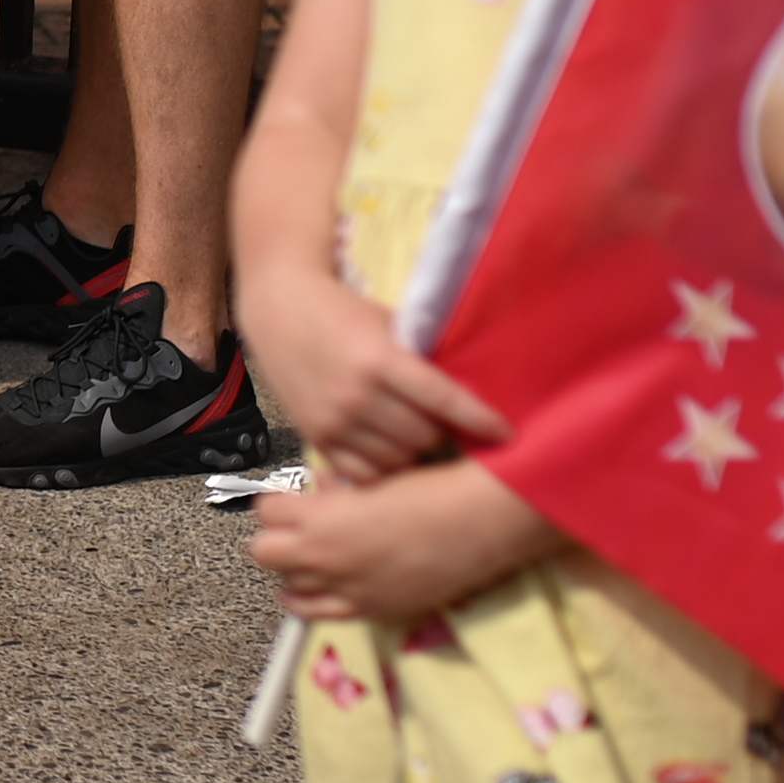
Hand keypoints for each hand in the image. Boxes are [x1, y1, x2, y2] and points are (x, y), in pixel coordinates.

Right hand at [242, 259, 510, 478]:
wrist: (278, 310)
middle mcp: (357, 396)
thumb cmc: (340, 310)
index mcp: (379, 359)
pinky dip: (384, 466)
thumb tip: (467, 386)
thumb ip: (419, 354)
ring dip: (415, 450)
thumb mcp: (384, 321)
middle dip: (442, 432)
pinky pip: (364, 472)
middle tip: (448, 424)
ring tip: (417, 434)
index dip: (480, 419)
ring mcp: (335, 421)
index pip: (444, 399)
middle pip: (425, 436)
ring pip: (398, 458)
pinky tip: (389, 448)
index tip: (506, 432)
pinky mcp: (316, 437)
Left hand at [251, 458, 558, 627]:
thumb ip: (337, 490)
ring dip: (295, 568)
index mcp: (321, 517)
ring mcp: (343, 588)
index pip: (266, 510)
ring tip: (314, 556)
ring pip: (286, 585)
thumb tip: (321, 490)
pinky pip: (315, 613)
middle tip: (297, 528)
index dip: (278, 502)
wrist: (476, 524)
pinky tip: (319, 587)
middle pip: (263, 551)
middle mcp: (323, 557)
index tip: (292, 500)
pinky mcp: (367, 610)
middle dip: (276, 537)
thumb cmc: (430, 490)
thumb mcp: (374, 480)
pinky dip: (309, 600)